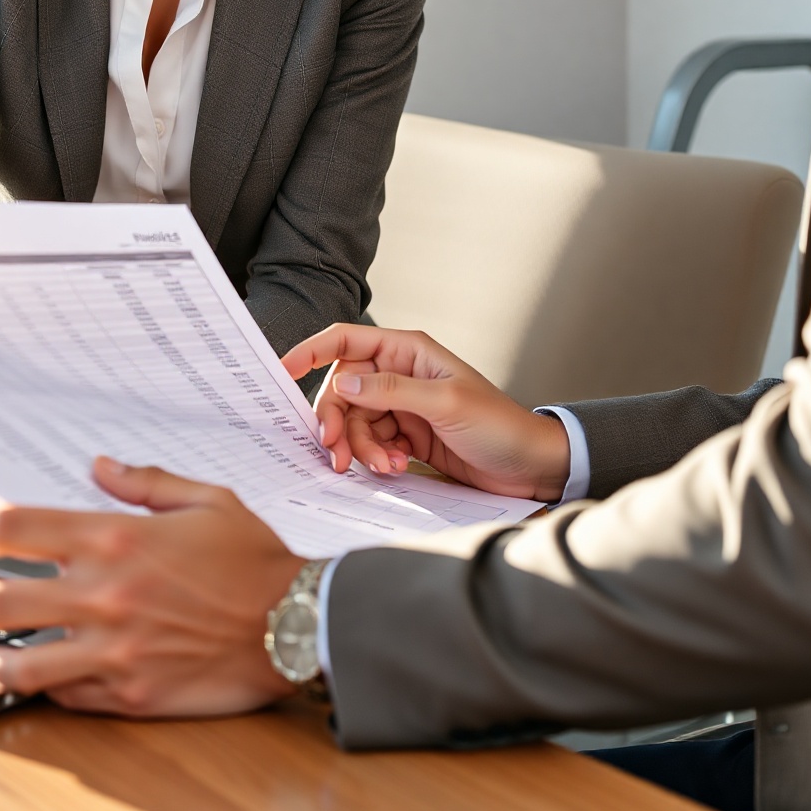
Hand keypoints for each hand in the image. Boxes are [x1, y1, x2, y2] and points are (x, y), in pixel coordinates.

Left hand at [0, 458, 302, 715]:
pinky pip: (67, 697)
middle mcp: (105, 595)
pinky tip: (40, 678)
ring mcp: (115, 651)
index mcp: (117, 539)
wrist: (300, 624)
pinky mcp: (131, 695)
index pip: (12, 528)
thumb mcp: (208, 500)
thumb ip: (146, 482)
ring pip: (19, 664)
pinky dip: (45, 688)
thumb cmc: (256, 561)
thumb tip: (99, 466)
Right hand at [280, 325, 570, 501]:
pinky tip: (396, 469)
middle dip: (337, 421)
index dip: (312, 351)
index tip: (282, 371)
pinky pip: (370, 444)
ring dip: (361, 448)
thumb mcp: (445, 402)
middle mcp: (400, 374)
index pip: (348, 341)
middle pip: (343, 390)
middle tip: (336, 452)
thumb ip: (392, 392)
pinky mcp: (405, 437)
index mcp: (408, 351)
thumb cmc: (498, 424)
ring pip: (354, 422)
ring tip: (386, 466)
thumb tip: (344, 384)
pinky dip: (376, 458)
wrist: (529, 467)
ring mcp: (401, 407)